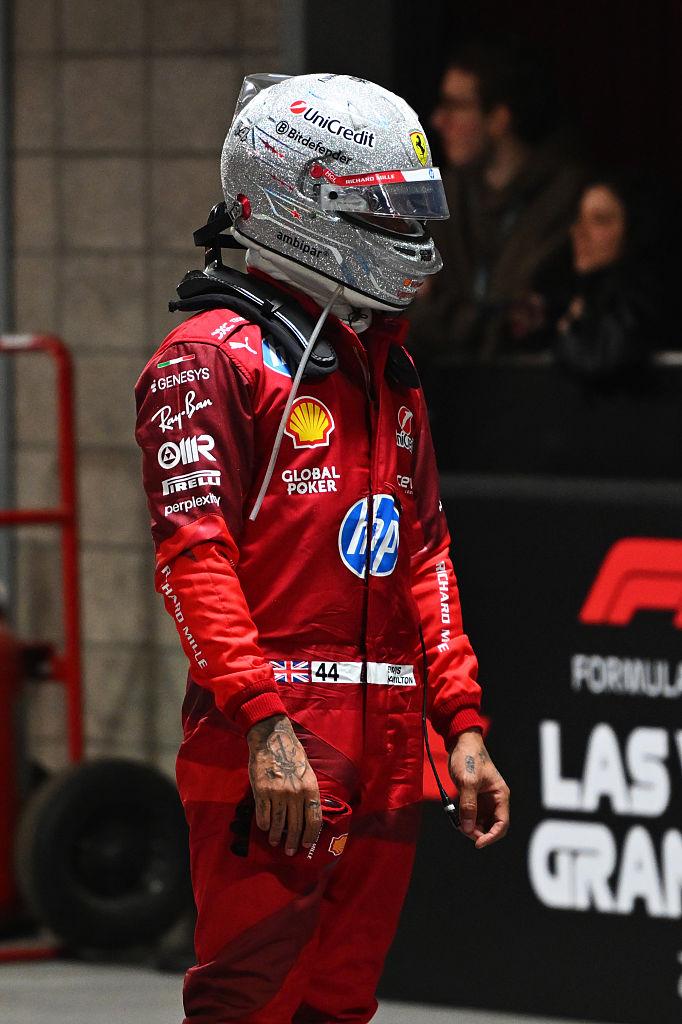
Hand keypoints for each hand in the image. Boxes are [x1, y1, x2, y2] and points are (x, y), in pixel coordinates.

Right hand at [247, 714, 321, 855]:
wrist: (272, 740)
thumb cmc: (292, 757)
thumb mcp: (308, 773)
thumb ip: (309, 794)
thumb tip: (308, 818)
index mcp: (310, 788)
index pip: (314, 820)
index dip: (310, 835)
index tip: (306, 844)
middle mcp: (295, 793)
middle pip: (296, 825)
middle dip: (293, 841)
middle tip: (290, 851)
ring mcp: (278, 793)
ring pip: (278, 823)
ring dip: (276, 836)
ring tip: (275, 842)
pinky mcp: (262, 791)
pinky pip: (263, 815)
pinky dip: (263, 824)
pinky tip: (264, 828)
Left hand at [448, 729, 509, 848]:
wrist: (460, 742)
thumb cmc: (468, 758)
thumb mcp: (468, 781)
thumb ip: (468, 805)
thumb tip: (468, 829)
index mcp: (500, 795)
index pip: (502, 824)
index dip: (491, 837)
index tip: (477, 843)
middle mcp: (495, 799)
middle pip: (493, 826)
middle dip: (480, 833)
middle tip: (463, 830)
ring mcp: (485, 799)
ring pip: (482, 822)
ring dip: (472, 828)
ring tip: (459, 824)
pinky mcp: (475, 797)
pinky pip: (473, 815)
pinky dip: (466, 820)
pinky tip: (457, 819)